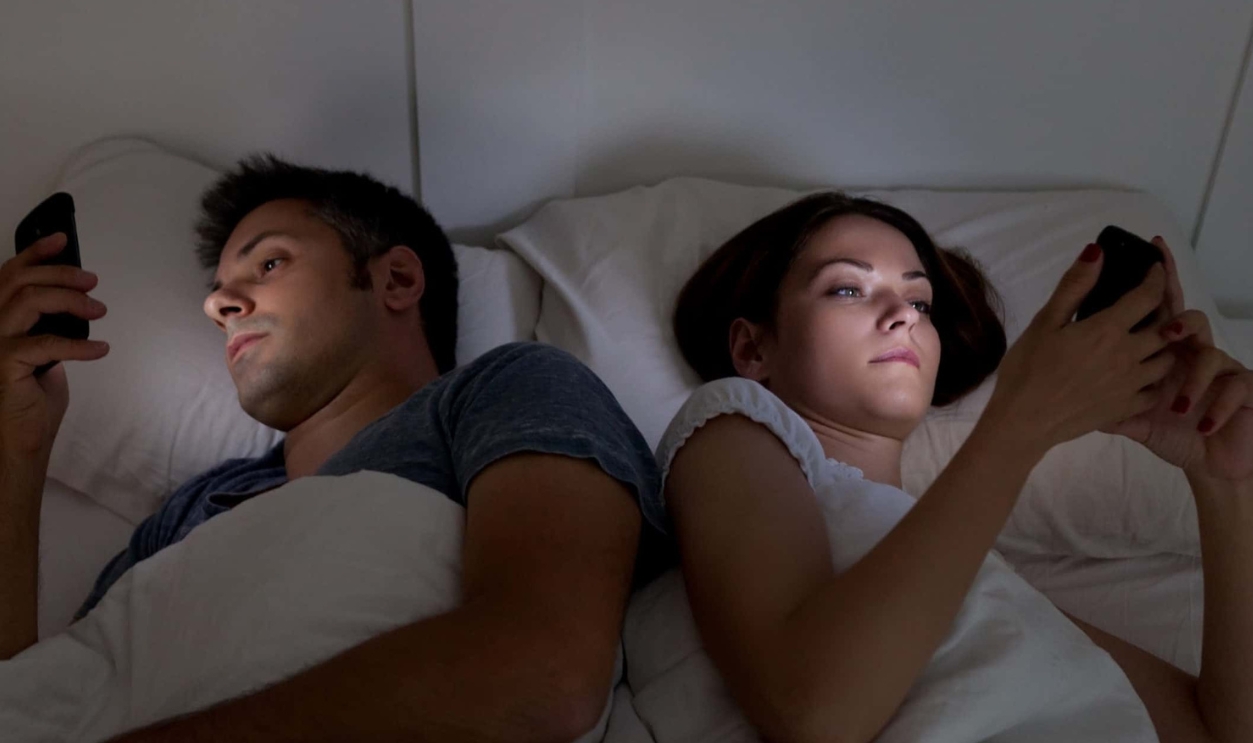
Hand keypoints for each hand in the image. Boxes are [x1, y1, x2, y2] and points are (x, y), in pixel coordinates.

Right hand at [0, 232, 108, 457]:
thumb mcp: (44, 355)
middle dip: (60, 273)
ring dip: (70, 300)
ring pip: (29, 301)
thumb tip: (75, 305)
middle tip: (92, 283)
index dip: (34, 253)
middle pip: (19, 281)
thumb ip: (49, 328)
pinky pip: (45, 343)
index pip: (8, 276)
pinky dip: (79, 345)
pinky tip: (101, 351)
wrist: (20, 443)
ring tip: (99, 311)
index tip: (62, 240)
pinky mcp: (3, 365)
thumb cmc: (32, 401)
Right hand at [985, 242, 1175, 453]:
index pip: (1147, 297)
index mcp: (1108, 330)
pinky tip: (1138, 376)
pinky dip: (1152, 380)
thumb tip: (1097, 252)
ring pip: (1165, 359)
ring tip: (1147, 341)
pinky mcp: (1126, 407)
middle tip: (1150, 308)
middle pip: (1164, 328)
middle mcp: (1129, 355)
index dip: (1155, 278)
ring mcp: (1131, 384)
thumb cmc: (1027, 370)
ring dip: (1162, 346)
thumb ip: (1074, 287)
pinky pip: (1153, 390)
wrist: (1024, 422)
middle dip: (1163, 313)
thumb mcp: (1044, 323)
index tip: (1154, 269)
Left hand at [1104, 237, 1252, 480]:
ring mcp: (1219, 372)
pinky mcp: (1242, 393)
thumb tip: (1071, 370)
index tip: (1152, 251)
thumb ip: (1106, 388)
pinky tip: (1202, 423)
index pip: (1158, 308)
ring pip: (1209, 355)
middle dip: (1180, 322)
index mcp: (1161, 353)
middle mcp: (1191, 355)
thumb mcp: (1129, 413)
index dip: (1157, 280)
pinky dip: (1217, 404)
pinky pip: (1235, 388)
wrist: (1210, 465)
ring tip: (1178, 398)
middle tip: (1168, 330)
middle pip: (1188, 323)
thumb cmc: (1169, 433)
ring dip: (1194, 376)